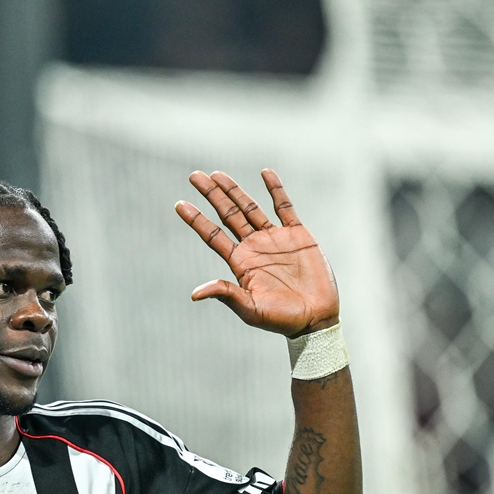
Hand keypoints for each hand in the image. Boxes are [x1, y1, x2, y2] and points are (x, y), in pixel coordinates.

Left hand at [175, 169, 337, 336]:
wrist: (315, 319)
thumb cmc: (281, 320)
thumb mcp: (250, 309)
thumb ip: (226, 295)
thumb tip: (195, 294)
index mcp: (240, 262)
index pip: (212, 235)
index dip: (196, 219)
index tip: (179, 204)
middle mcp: (253, 247)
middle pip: (228, 214)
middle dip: (211, 195)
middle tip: (194, 176)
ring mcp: (275, 239)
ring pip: (250, 208)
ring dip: (235, 190)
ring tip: (217, 174)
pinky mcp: (298, 235)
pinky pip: (285, 207)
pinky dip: (276, 189)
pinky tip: (265, 173)